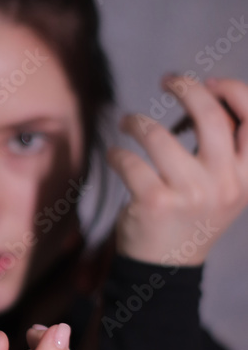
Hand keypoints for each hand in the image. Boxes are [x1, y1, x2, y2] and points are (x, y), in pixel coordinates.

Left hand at [106, 76, 247, 266]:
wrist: (165, 268)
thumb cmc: (190, 217)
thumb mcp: (221, 186)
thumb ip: (221, 147)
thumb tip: (205, 92)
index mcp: (246, 178)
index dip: (234, 90)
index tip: (209, 81)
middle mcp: (224, 185)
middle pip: (210, 116)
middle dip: (186, 87)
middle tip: (167, 80)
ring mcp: (190, 195)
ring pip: (158, 135)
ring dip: (136, 121)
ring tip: (127, 123)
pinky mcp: (155, 202)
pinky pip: (129, 160)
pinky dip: (116, 153)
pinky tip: (115, 155)